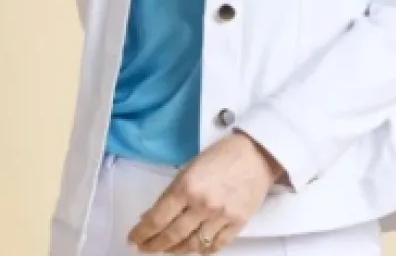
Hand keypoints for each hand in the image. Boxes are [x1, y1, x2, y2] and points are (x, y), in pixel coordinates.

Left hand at [127, 131, 284, 252]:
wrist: (257, 153)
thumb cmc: (222, 154)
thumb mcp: (190, 167)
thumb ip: (171, 193)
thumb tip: (150, 215)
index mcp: (187, 186)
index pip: (157, 219)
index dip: (142, 233)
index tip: (133, 239)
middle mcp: (202, 204)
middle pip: (172, 236)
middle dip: (154, 245)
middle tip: (146, 247)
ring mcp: (221, 217)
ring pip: (192, 245)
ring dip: (175, 250)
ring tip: (167, 248)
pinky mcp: (237, 224)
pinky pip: (214, 246)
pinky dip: (200, 250)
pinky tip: (192, 247)